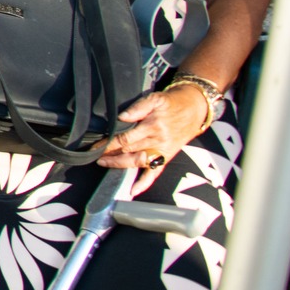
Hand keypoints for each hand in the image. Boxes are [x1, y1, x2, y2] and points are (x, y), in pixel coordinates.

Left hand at [100, 84, 215, 188]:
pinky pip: (156, 172)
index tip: (96, 145)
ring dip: (120, 165)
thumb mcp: (155, 99)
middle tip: (94, 155)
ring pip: (138, 162)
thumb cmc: (171, 103)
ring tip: (104, 164)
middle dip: (110, 153)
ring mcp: (162, 151)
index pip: (126, 138)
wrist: (194, 109)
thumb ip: (138, 107)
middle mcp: (158, 141)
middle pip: (129, 150)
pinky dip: (145, 183)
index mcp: (153, 126)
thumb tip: (122, 117)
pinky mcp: (167, 157)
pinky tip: (133, 190)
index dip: (109, 143)